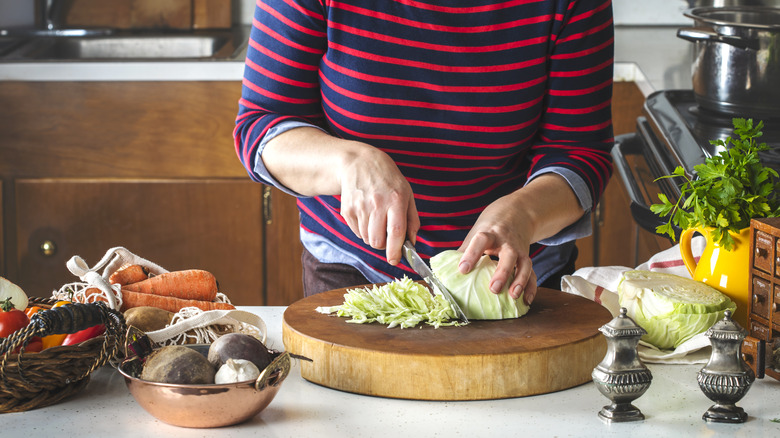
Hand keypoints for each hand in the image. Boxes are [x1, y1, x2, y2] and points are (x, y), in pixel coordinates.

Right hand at [339, 147, 419, 264]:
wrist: (359, 163)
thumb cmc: (388, 180)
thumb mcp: (407, 194)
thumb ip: (412, 220)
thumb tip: (411, 243)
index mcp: (395, 200)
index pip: (396, 231)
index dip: (396, 250)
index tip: (395, 260)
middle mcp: (376, 203)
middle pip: (377, 241)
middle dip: (383, 245)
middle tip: (387, 237)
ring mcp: (359, 207)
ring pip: (366, 239)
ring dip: (373, 237)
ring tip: (376, 220)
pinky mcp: (347, 209)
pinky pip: (356, 232)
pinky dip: (363, 230)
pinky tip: (366, 215)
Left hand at [457, 195, 537, 305]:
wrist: (516, 214)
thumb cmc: (490, 228)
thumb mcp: (476, 234)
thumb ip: (464, 251)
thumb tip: (445, 271)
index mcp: (490, 233)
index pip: (480, 241)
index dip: (471, 255)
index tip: (463, 270)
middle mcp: (507, 241)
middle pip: (508, 254)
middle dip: (502, 272)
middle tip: (494, 289)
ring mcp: (520, 250)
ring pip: (524, 264)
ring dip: (520, 280)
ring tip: (513, 296)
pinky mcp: (527, 258)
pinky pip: (532, 273)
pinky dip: (531, 287)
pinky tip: (526, 300)